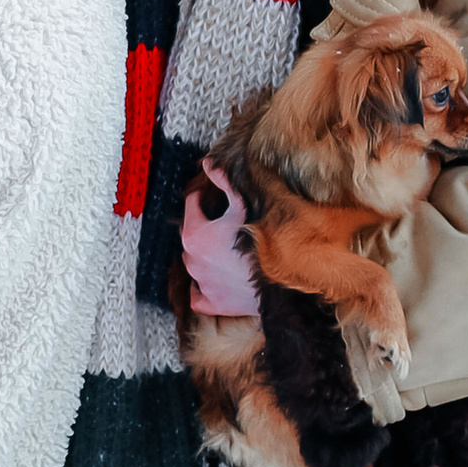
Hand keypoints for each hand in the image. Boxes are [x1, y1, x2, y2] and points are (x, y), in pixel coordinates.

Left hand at [179, 164, 259, 320]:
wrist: (277, 284)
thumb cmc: (259, 243)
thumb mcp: (241, 207)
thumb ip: (224, 184)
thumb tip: (207, 164)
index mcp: (194, 234)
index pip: (191, 206)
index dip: (201, 197)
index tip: (208, 195)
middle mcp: (191, 259)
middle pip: (191, 236)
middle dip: (203, 227)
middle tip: (221, 223)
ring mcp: (200, 282)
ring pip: (194, 264)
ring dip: (204, 256)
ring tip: (224, 250)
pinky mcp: (211, 302)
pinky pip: (198, 295)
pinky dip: (203, 288)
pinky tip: (215, 280)